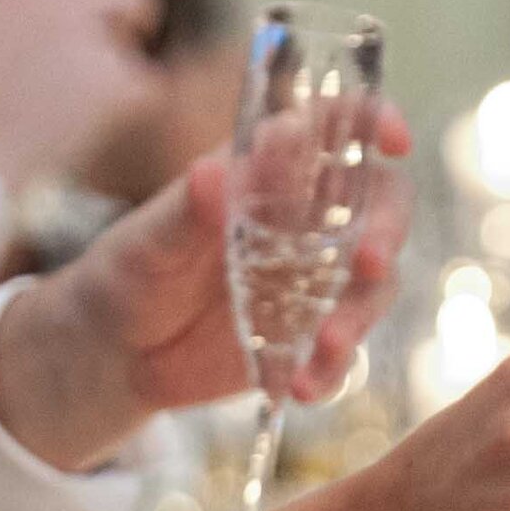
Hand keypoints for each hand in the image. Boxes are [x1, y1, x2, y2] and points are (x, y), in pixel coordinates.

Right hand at [0, 0, 164, 190]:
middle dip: (137, 6)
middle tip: (129, 30)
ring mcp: (95, 44)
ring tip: (93, 85)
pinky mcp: (118, 89)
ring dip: (130, 53)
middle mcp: (67, 2)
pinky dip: (133, 102)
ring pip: (144, 33)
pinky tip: (94, 120)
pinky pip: (149, 83)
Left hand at [0, 124, 413, 463]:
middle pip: (378, 208)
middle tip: (372, 260)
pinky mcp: (309, 339)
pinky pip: (340, 353)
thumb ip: (188, 209)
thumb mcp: (148, 239)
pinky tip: (303, 388)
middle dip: (386, 230)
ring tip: (326, 346)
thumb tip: (216, 172)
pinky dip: (330, 371)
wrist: (115, 351)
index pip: (335, 129)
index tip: (394, 139)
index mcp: (269, 175)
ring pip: (370, 287)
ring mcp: (314, 283)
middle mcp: (305, 223)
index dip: (374, 122)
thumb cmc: (129, 271)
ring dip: (359, 314)